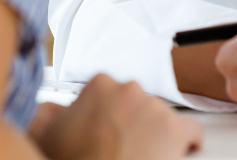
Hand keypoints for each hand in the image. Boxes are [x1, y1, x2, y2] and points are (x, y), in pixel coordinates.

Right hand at [30, 74, 200, 159]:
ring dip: (154, 135)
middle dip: (132, 124)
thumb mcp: (45, 135)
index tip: (106, 131)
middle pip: (138, 104)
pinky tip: (173, 156)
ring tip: (139, 157)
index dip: (109, 116)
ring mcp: (154, 108)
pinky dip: (186, 144)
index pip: (112, 93)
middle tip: (121, 148)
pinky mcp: (176, 129)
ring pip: (161, 118)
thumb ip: (47, 113)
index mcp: (99, 85)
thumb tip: (49, 109)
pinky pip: (191, 131)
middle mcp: (130, 90)